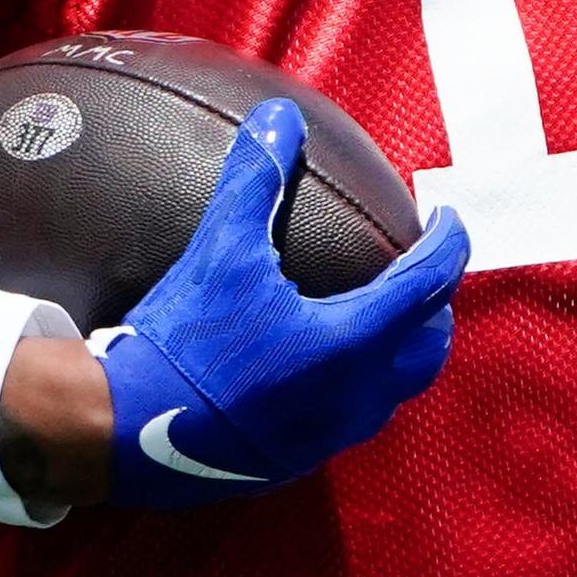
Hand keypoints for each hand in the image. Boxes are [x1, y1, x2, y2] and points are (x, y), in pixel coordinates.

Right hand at [88, 98, 466, 508]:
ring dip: (397, 347)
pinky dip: (357, 380)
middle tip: (417, 270)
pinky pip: (351, 417)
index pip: (430, 283)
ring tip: (375, 313)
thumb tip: (278, 117)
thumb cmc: (183, 341)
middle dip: (434, 305)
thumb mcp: (220, 250)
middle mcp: (356, 396)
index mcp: (352, 342)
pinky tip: (317, 363)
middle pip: (428, 348)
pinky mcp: (298, 459)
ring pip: (392, 389)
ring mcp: (330, 435)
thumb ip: (256, 179)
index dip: (448, 242)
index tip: (447, 217)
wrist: (128, 433)